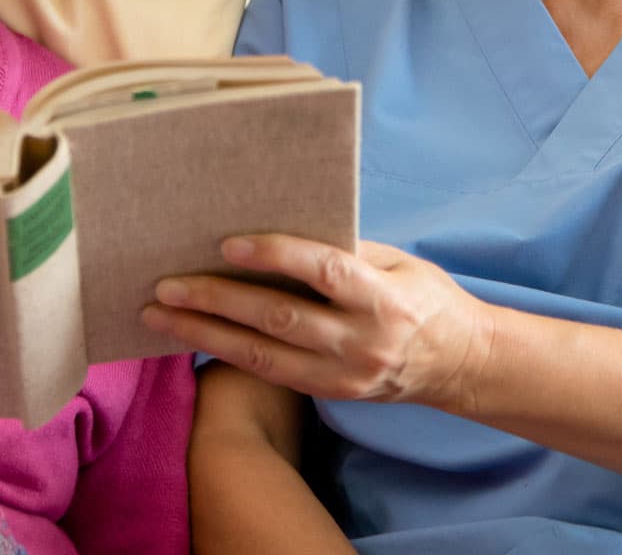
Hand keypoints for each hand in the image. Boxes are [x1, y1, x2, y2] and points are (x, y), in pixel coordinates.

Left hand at [141, 236, 492, 409]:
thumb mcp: (398, 261)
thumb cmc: (425, 297)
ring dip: (206, 334)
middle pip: (280, 319)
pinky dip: (229, 354)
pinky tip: (196, 336)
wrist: (461, 363)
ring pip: (264, 356)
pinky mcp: (332, 395)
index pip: (323, 272)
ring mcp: (345, 376)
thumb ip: (345, 250)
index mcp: (383, 298)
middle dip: (218, 300)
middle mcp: (362, 342)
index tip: (227, 244)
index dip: (275, 256)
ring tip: (160, 315)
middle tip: (167, 284)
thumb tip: (277, 226)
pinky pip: (271, 374)